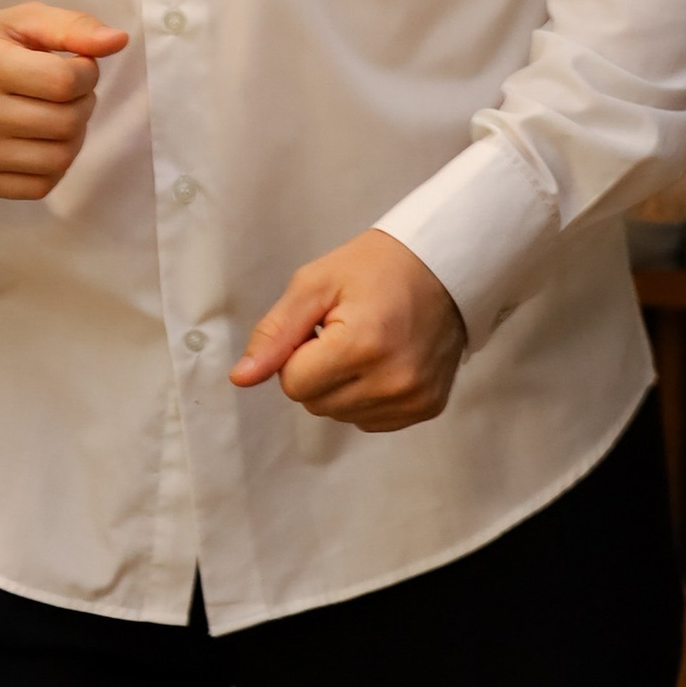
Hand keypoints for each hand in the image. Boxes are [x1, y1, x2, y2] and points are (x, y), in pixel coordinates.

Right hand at [0, 5, 127, 196]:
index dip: (86, 72)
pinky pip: (41, 185)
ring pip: (60, 157)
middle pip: (67, 121)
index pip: (67, 81)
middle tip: (66, 91)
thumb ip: (72, 27)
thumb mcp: (20, 22)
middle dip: (81, 103)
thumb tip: (116, 42)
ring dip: (72, 135)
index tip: (73, 65)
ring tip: (54, 115)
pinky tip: (39, 141)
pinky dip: (52, 165)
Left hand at [231, 230, 464, 430]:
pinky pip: (369, 420)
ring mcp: (414, 399)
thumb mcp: (314, 285)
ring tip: (365, 343)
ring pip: (340, 415)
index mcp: (363, 346)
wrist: (444, 266)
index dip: (295, 353)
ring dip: (339, 386)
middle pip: (314, 404)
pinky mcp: (427, 408)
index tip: (319, 325)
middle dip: (315, 371)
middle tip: (342, 331)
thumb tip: (241, 378)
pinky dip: (365, 396)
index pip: (293, 384)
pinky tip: (381, 361)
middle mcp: (393, 381)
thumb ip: (274, 334)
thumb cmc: (375, 268)